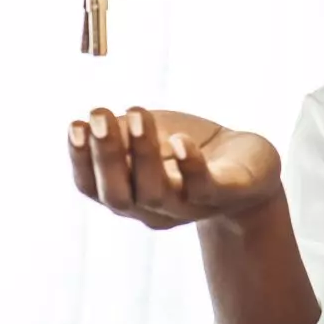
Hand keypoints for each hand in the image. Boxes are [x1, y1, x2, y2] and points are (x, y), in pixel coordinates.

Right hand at [69, 108, 283, 229]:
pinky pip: (204, 188)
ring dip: (142, 154)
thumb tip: (92, 121)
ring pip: (155, 193)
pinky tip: (181, 142)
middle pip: (118, 195)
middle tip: (98, 117)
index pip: (92, 187)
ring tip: (136, 115)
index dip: (79, 160)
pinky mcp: (224, 194)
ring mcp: (188, 206)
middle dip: (105, 156)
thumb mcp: (149, 136)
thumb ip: (121, 133)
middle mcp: (152, 208)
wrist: (248, 166)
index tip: (75, 125)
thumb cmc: (188, 148)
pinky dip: (191, 166)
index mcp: (128, 193)